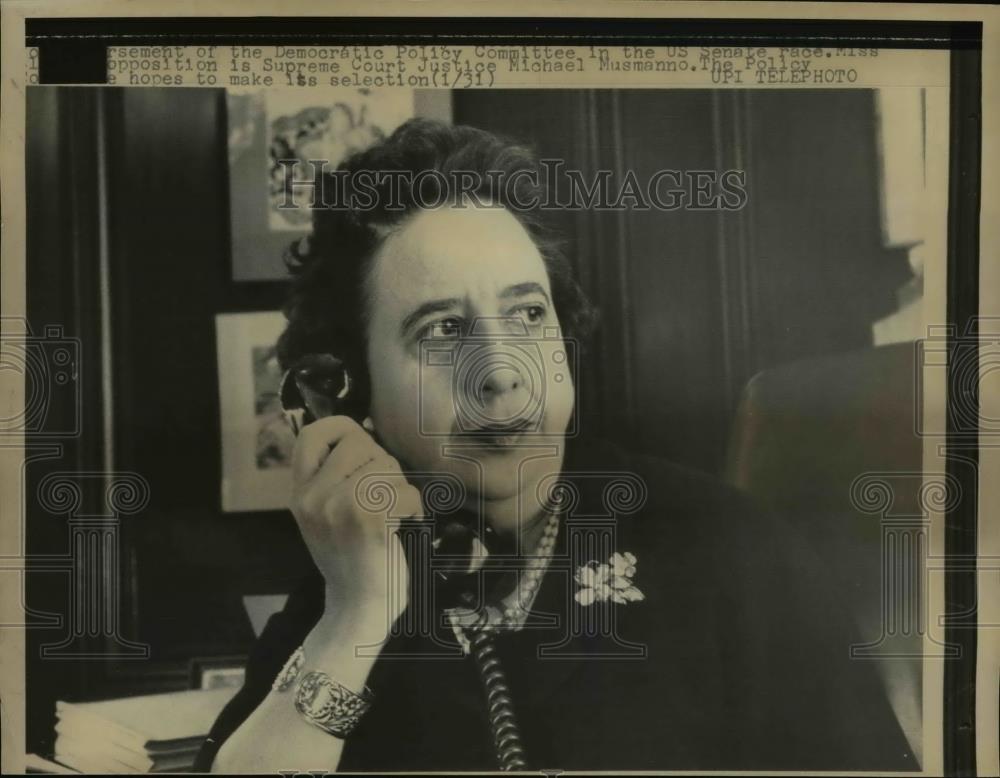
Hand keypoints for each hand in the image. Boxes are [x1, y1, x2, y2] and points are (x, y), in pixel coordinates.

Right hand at [289, 416, 422, 632]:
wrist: (357, 608)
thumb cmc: (352, 558)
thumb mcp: (325, 514)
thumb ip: (334, 477)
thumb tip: (364, 435)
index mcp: (300, 492)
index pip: (313, 433)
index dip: (342, 429)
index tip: (361, 444)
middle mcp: (314, 496)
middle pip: (362, 444)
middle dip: (383, 465)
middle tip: (383, 498)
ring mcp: (338, 507)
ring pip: (387, 465)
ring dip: (401, 489)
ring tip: (392, 516)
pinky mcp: (368, 520)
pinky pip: (404, 490)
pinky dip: (414, 508)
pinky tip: (404, 527)